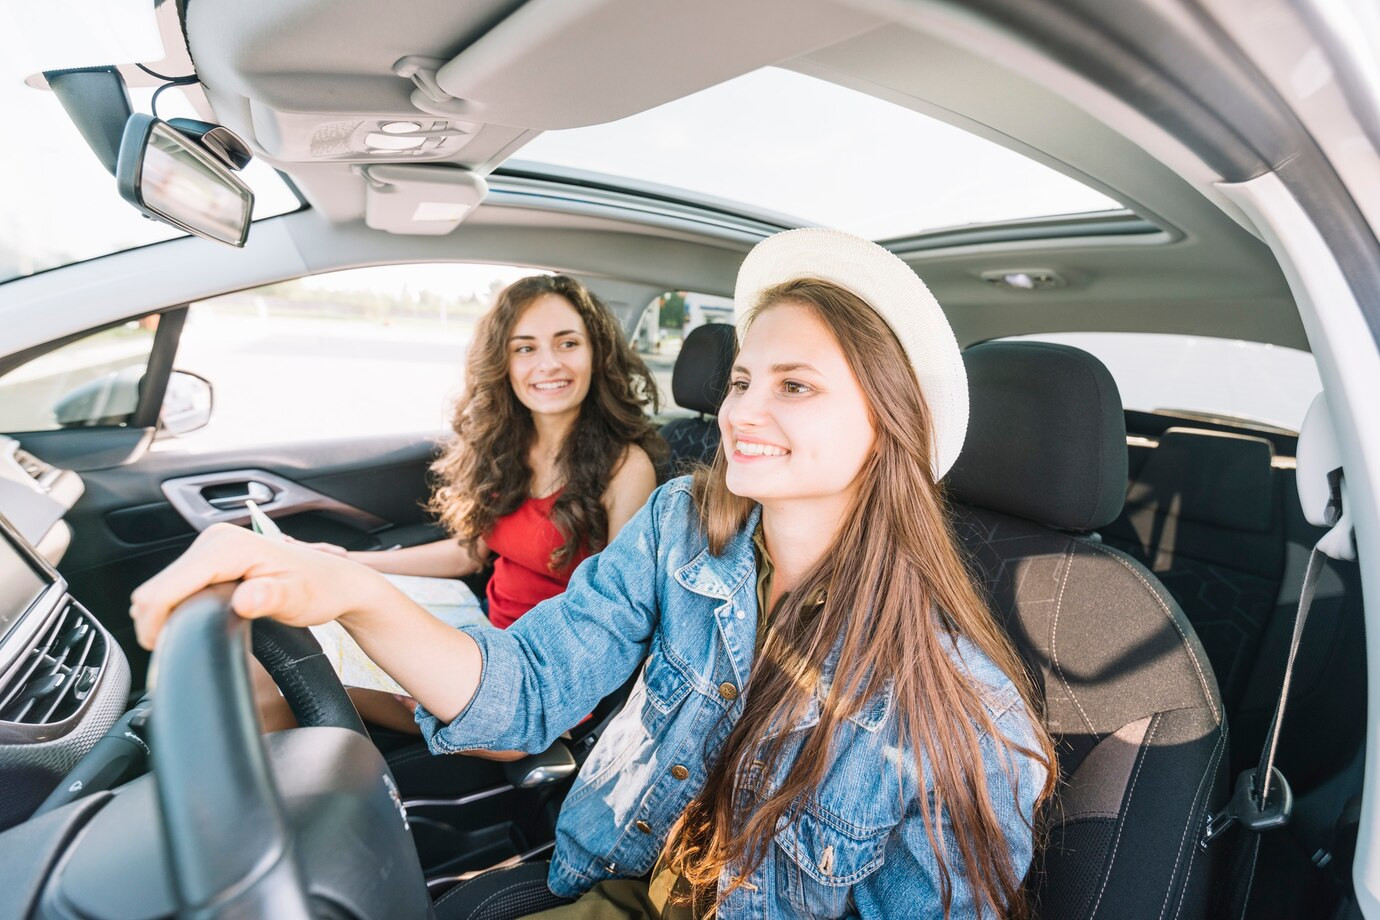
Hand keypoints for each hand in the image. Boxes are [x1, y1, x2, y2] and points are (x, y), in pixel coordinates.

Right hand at [129, 523, 384, 649]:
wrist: (336, 581)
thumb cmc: (321, 588)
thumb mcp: (299, 599)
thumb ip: (271, 599)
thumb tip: (247, 599)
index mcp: (226, 547)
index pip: (164, 588)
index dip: (156, 624)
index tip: (168, 650)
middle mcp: (214, 541)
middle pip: (155, 589)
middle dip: (159, 623)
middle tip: (187, 647)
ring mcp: (211, 548)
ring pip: (162, 590)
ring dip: (168, 617)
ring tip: (197, 634)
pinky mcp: (211, 560)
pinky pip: (176, 588)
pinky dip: (177, 610)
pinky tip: (200, 622)